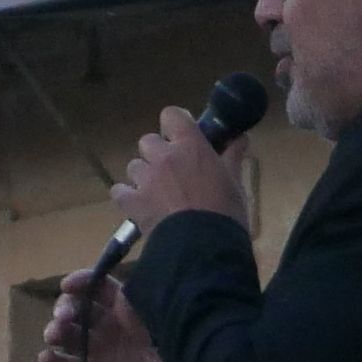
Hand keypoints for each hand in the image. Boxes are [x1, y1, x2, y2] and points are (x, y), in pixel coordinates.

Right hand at [40, 268, 180, 361]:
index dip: (81, 282)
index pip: (97, 286)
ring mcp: (102, 353)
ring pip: (69, 336)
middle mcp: (111, 326)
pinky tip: (46, 358)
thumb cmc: (181, 344)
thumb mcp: (164, 311)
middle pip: (77, 310)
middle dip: (65, 308)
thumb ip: (140, 291)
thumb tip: (132, 254)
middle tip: (64, 318)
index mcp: (127, 306)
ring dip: (56, 331)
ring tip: (55, 335)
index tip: (68, 285)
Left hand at [120, 109, 249, 238]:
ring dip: (144, 175)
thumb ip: (233, 156)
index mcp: (190, 145)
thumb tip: (241, 137)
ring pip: (134, 166)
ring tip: (158, 193)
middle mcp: (163, 156)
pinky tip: (139, 205)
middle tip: (172, 170)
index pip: (171, 115)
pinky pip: (120, 190)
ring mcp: (145, 178)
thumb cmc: (225, 212)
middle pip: (148, 141)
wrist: (202, 246)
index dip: (175, 124)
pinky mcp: (131, 201)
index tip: (183, 137)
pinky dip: (128, 195)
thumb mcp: (235, 183)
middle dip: (157, 153)